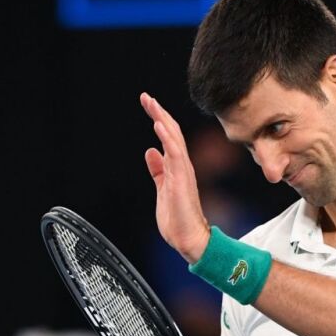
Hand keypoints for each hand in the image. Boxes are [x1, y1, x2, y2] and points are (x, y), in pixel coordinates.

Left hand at [140, 92, 210, 262]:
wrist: (189, 238)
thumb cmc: (178, 218)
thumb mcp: (162, 188)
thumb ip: (158, 170)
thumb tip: (151, 152)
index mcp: (177, 167)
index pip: (169, 137)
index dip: (159, 119)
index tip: (148, 104)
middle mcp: (182, 165)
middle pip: (171, 132)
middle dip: (159, 113)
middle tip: (146, 97)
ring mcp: (183, 171)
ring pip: (174, 138)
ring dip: (162, 120)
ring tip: (151, 104)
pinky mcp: (181, 179)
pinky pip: (176, 154)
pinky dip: (168, 138)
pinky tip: (159, 126)